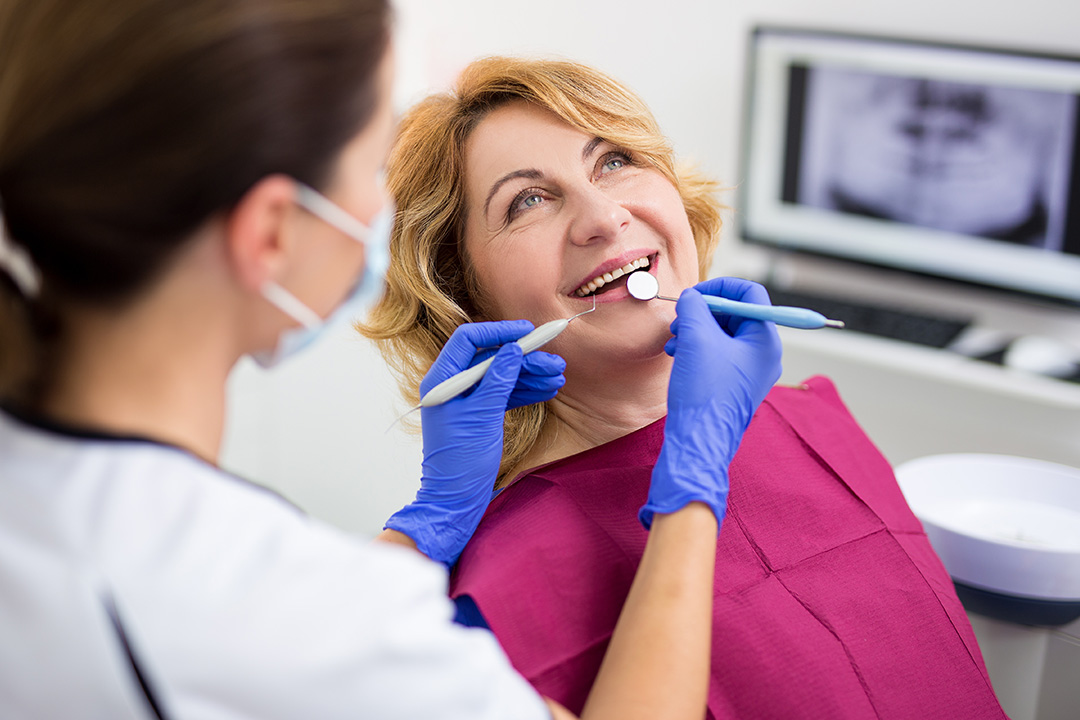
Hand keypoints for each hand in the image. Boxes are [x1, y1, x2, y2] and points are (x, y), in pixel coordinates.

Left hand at [384, 320, 565, 566]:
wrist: (456, 500)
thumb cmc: (461, 461)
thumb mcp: (483, 416)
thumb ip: (498, 380)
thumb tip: (513, 350)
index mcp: (442, 381)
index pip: (469, 340)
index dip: (499, 332)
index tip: (528, 331)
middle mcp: (452, 386)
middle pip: (491, 358)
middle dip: (524, 358)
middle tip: (555, 362)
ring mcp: (467, 400)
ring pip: (501, 376)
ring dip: (529, 375)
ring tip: (558, 376)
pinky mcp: (480, 414)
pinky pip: (504, 394)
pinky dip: (524, 391)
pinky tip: (547, 390)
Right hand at [639, 277, 782, 528]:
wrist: (698, 441)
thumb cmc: (703, 391)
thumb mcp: (696, 337)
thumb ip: (695, 306)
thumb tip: (693, 297)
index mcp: (765, 340)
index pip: (751, 294)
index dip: (720, 287)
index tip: (694, 295)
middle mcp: (764, 355)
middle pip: (735, 314)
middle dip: (703, 311)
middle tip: (680, 318)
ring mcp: (750, 372)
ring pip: (723, 335)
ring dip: (696, 330)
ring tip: (674, 339)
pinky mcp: (734, 386)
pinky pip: (717, 355)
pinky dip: (697, 348)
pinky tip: (677, 353)